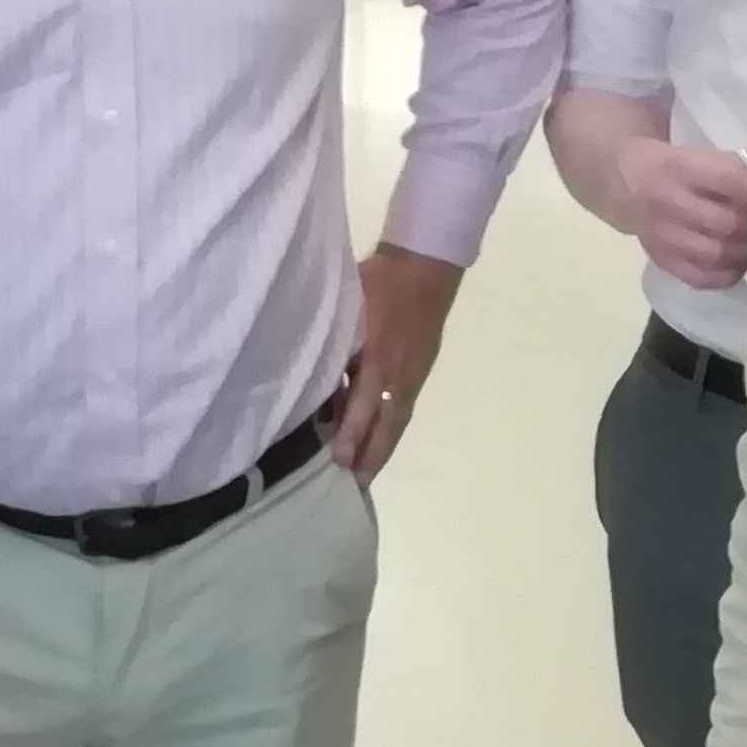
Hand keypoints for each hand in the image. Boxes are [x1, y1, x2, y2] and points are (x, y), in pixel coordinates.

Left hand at [335, 243, 463, 479]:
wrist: (426, 263)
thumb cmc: (382, 282)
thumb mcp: (352, 312)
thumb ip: (338, 346)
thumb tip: (320, 381)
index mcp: (382, 361)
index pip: (365, 407)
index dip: (352, 434)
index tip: (338, 461)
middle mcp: (400, 375)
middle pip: (388, 425)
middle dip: (371, 455)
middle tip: (355, 483)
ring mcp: (413, 373)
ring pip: (397, 418)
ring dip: (382, 445)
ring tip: (365, 469)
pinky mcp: (418, 367)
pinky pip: (402, 405)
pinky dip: (390, 425)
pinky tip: (379, 433)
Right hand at [618, 139, 746, 290]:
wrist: (619, 179)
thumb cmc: (670, 161)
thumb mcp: (695, 151)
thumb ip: (731, 168)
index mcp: (677, 166)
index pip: (732, 182)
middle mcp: (666, 203)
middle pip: (728, 224)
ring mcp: (661, 237)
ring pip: (716, 254)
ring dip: (746, 252)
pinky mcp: (661, 260)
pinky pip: (701, 277)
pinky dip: (726, 273)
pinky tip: (737, 262)